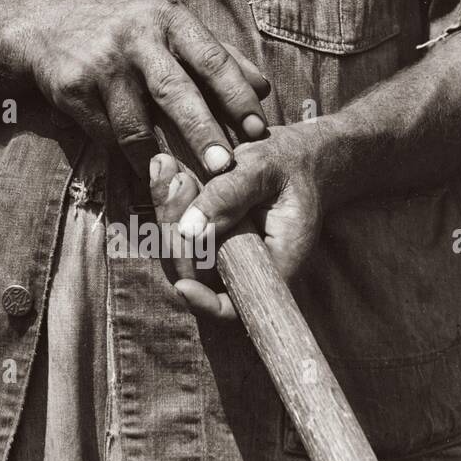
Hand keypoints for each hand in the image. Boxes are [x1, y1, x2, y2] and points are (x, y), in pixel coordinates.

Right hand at [5, 0, 269, 175]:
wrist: (45, 28)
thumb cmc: (125, 31)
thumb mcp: (169, 27)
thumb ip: (216, 55)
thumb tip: (264, 88)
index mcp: (169, 18)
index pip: (212, 59)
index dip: (237, 96)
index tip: (258, 130)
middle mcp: (137, 37)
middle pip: (175, 91)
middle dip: (203, 131)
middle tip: (225, 167)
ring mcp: (102, 64)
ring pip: (137, 124)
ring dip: (162, 158)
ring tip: (183, 185)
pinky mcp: (74, 89)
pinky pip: (108, 135)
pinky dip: (129, 158)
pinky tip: (145, 172)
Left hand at [149, 124, 324, 319]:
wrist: (295, 156)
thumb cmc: (291, 164)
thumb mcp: (266, 170)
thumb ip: (230, 195)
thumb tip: (190, 230)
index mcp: (274, 264)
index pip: (237, 304)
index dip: (206, 303)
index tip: (183, 287)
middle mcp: (244, 266)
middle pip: (193, 273)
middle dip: (175, 230)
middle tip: (178, 181)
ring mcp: (222, 252)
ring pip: (178, 249)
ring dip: (166, 209)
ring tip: (167, 166)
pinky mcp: (206, 234)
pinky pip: (176, 227)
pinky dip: (166, 199)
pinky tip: (165, 167)